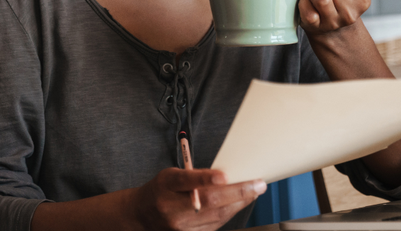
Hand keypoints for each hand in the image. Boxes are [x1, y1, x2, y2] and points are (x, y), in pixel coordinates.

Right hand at [129, 167, 265, 230]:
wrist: (143, 216)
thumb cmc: (160, 191)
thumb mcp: (170, 175)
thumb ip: (194, 175)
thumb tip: (224, 176)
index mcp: (166, 185)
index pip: (187, 181)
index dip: (205, 178)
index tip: (224, 176)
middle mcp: (172, 208)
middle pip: (209, 202)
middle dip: (238, 193)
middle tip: (257, 185)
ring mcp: (181, 226)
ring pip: (217, 216)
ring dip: (239, 204)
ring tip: (253, 192)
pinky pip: (215, 225)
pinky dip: (229, 213)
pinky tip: (239, 204)